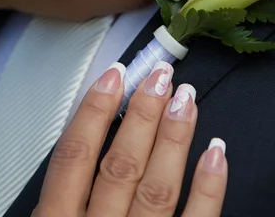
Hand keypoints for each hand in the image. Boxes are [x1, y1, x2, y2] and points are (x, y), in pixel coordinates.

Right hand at [33, 62, 227, 216]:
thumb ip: (58, 198)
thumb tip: (79, 143)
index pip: (75, 157)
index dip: (94, 111)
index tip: (114, 75)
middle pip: (121, 163)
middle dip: (143, 113)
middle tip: (161, 75)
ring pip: (157, 186)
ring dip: (174, 137)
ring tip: (186, 97)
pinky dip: (209, 186)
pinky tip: (216, 151)